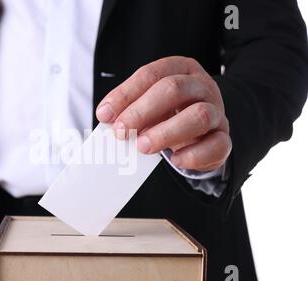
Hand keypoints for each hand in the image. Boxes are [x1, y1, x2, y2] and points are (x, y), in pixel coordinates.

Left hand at [96, 56, 231, 171]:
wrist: (202, 133)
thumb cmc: (169, 115)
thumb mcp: (148, 106)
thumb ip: (129, 109)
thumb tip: (107, 119)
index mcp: (180, 70)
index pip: (151, 74)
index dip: (126, 94)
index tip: (104, 115)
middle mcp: (201, 87)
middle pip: (174, 89)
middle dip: (142, 111)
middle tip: (121, 131)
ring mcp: (216, 112)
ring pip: (198, 115)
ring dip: (166, 132)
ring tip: (143, 146)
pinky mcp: (224, 139)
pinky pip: (217, 145)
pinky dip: (194, 155)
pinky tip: (175, 160)